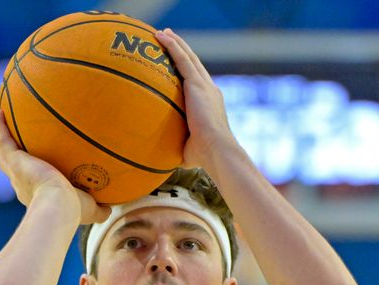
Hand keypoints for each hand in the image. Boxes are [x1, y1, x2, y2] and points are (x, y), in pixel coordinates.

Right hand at [0, 109, 110, 223]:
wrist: (59, 206)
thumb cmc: (75, 210)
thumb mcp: (90, 209)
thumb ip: (99, 209)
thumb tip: (110, 209)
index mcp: (39, 194)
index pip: (35, 180)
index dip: (34, 171)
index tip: (38, 164)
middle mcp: (23, 183)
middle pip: (16, 164)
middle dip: (15, 152)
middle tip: (15, 138)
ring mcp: (16, 172)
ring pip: (4, 151)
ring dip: (2, 134)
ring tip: (1, 116)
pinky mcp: (13, 161)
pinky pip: (3, 140)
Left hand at [155, 29, 238, 167]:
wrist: (217, 150)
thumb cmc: (204, 156)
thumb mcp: (188, 149)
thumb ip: (178, 147)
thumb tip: (163, 157)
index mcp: (210, 104)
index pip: (198, 82)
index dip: (188, 70)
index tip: (178, 62)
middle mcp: (210, 90)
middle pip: (194, 64)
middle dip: (182, 50)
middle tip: (169, 39)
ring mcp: (205, 86)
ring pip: (188, 57)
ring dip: (175, 43)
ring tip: (162, 33)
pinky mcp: (197, 84)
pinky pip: (182, 59)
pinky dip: (172, 46)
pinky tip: (161, 36)